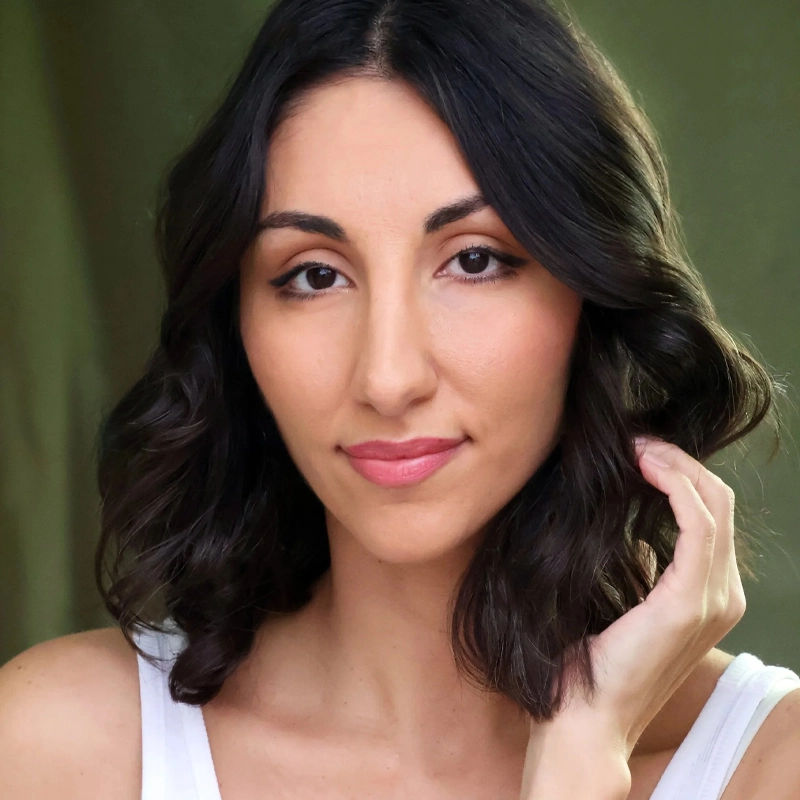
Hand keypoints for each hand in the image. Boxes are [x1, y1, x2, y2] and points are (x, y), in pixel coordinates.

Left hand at [529, 436, 745, 762]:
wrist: (582, 716)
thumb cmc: (590, 659)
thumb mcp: (622, 598)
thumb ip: (640, 564)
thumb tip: (628, 526)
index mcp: (706, 595)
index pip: (712, 513)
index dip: (680, 472)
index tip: (636, 450)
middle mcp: (722, 595)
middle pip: (719, 500)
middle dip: (679, 460)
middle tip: (634, 440)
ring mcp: (713, 599)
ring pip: (713, 502)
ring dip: (675, 464)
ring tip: (635, 446)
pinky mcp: (691, 601)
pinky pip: (698, 522)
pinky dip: (675, 483)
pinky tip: (643, 465)